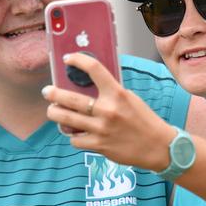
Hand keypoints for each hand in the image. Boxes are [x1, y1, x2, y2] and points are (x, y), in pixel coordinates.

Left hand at [44, 52, 174, 170]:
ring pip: (65, 119)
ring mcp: (101, 129)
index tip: (68, 59)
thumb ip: (110, 92)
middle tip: (48, 92)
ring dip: (55, 113)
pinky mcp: (99, 145)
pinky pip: (75, 139)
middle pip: (69, 98)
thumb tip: (88, 85)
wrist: (158, 146)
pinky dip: (73, 135)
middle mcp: (107, 110)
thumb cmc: (144, 120)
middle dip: (53, 94)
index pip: (94, 69)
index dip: (78, 60)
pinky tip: (76, 132)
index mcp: (117, 94)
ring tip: (53, 111)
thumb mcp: (130, 99)